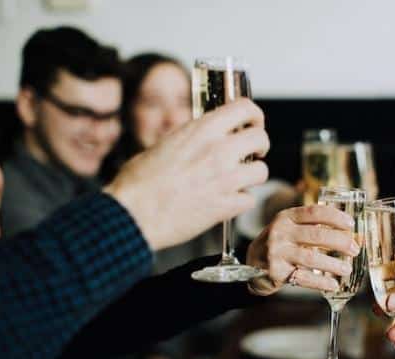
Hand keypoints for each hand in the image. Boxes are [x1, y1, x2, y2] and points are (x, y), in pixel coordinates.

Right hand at [104, 98, 269, 250]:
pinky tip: (228, 201)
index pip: (244, 108)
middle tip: (252, 154)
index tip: (253, 123)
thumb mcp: (165, 144)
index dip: (254, 115)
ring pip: (262, 171)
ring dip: (252, 176)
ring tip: (239, 180)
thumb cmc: (138, 182)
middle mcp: (218, 150)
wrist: (132, 214)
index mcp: (202, 130)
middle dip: (260, 146)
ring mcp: (225, 179)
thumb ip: (192, 139)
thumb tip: (206, 139)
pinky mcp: (225, 206)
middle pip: (261, 137)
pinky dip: (241, 201)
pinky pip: (250, 200)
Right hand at [247, 205, 360, 294]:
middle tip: (354, 249)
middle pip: (317, 235)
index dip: (335, 217)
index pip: (315, 212)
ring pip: (311, 258)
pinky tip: (333, 284)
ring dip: (333, 264)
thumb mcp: (292, 228)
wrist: (252, 262)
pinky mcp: (276, 272)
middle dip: (340, 242)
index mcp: (287, 217)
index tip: (351, 224)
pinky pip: (303, 278)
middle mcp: (280, 232)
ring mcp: (277, 252)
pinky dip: (321, 282)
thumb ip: (317, 229)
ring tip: (346, 269)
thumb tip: (354, 237)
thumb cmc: (280, 243)